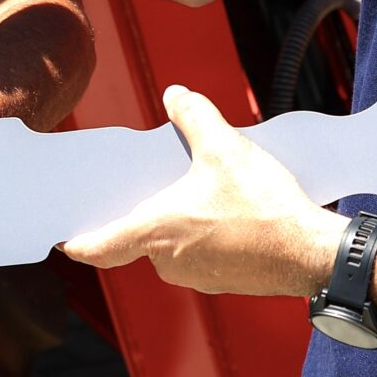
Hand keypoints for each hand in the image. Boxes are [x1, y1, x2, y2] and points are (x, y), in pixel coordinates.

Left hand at [59, 86, 342, 297]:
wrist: (313, 252)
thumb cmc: (266, 207)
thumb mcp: (227, 147)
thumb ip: (195, 116)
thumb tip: (175, 94)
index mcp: (158, 231)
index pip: (100, 247)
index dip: (78, 241)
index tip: (63, 238)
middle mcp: (170, 261)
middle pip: (138, 237)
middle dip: (141, 210)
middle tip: (146, 181)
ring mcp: (197, 276)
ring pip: (170, 245)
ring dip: (174, 221)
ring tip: (192, 188)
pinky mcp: (223, 281)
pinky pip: (197, 255)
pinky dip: (200, 234)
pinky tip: (221, 209)